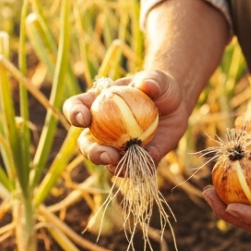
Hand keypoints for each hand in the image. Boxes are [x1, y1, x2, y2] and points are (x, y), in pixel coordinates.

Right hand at [64, 70, 190, 172]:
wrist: (176, 105)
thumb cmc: (159, 87)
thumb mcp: (158, 80)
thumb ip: (152, 80)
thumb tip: (146, 85)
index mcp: (97, 104)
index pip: (77, 107)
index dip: (74, 114)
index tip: (83, 118)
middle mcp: (101, 129)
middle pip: (86, 144)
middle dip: (92, 152)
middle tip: (106, 154)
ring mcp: (116, 146)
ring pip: (106, 161)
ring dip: (111, 165)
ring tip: (122, 164)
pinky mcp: (135, 159)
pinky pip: (132, 169)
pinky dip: (137, 171)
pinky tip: (145, 168)